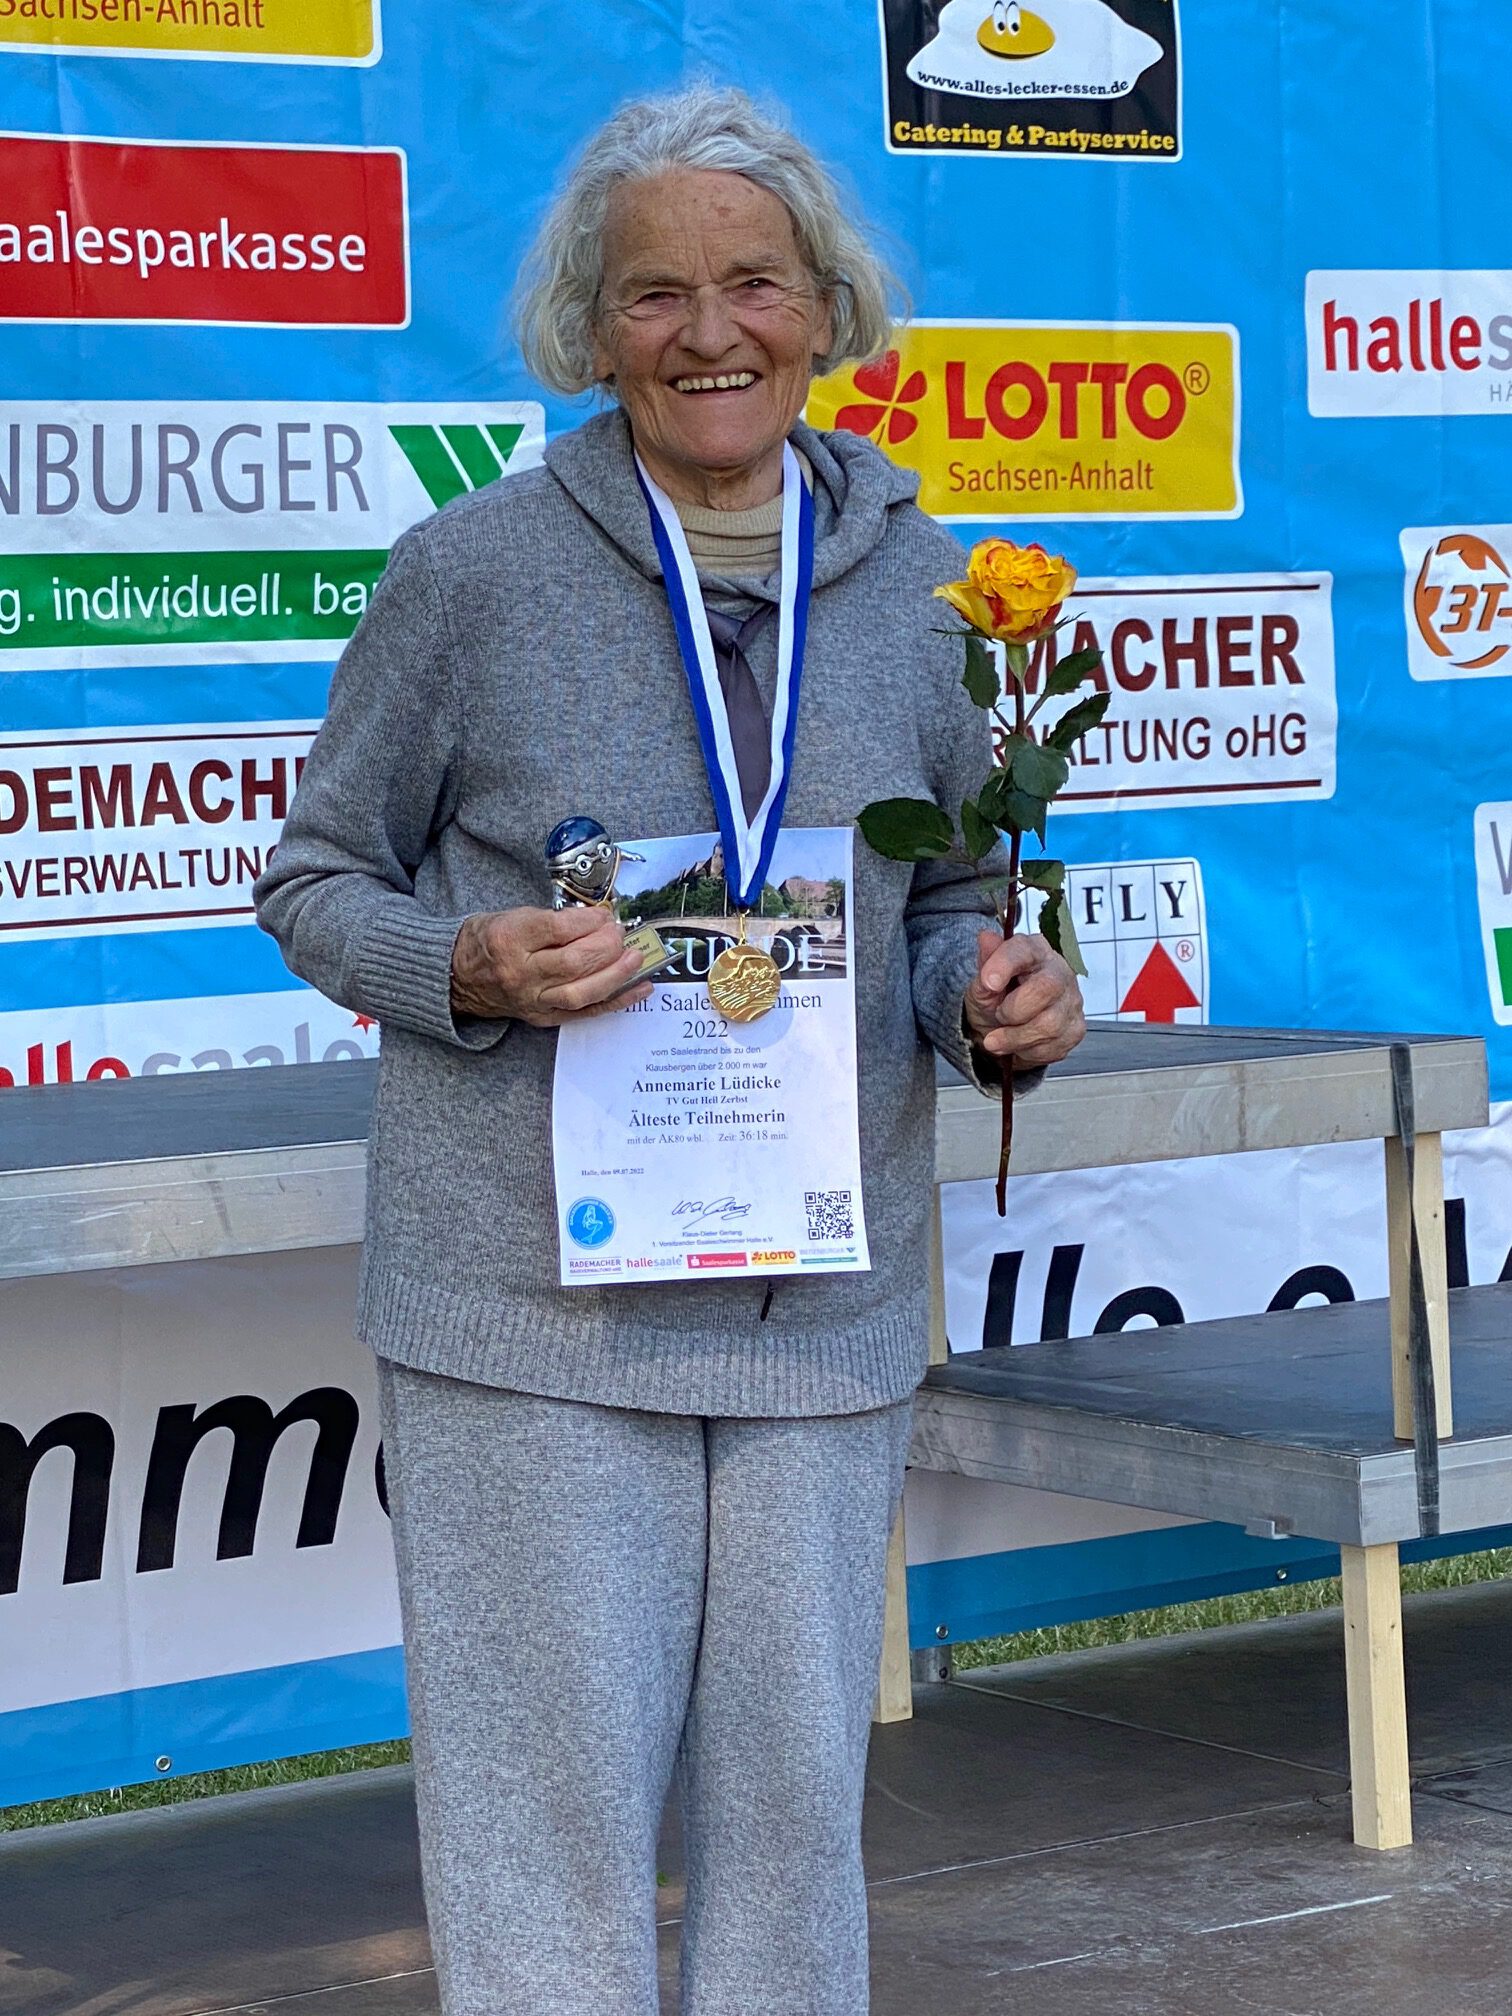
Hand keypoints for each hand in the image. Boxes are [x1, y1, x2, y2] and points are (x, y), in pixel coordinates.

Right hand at [450, 906, 652, 1025]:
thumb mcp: (513, 915)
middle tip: (621, 934)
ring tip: (636, 959)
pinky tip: (640, 988)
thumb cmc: (490, 940)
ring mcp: (533, 1000)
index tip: (605, 915)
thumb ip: (555, 920)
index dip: (590, 921)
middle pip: (574, 963)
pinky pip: (586, 1012)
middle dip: (607, 946)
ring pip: (582, 992)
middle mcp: (520, 972)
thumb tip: (599, 921)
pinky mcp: (543, 1018)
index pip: (559, 929)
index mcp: (510, 939)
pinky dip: (617, 1001)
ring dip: (616, 975)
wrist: (459, 976)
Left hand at [963, 930, 1084, 1068]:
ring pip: (1049, 1024)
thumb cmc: (997, 999)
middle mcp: (1059, 972)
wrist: (1003, 1029)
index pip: (1025, 950)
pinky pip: (1053, 1046)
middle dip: (1013, 1010)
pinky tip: (1021, 1043)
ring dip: (1015, 1037)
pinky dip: (1028, 1050)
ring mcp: (1071, 1001)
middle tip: (998, 1015)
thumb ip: (985, 963)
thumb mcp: (983, 982)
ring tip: (1000, 1036)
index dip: (1005, 964)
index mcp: (1034, 952)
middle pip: (1046, 988)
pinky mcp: (1076, 1028)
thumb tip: (986, 938)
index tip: (988, 982)